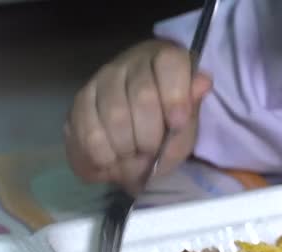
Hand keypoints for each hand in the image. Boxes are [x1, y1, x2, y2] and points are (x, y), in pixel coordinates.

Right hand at [64, 40, 211, 193]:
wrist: (135, 139)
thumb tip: (202, 82)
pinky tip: (113, 160)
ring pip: (115, 117)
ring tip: (133, 157)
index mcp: (165, 60)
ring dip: (128, 149)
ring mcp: (101, 80)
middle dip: (152, 135)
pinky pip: (89, 134)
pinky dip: (104, 157)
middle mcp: (130, 63)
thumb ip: (193, 110)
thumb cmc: (168, 126)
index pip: (170, 64)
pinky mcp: (79, 102)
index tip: (177, 124)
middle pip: (143, 96)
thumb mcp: (188, 123)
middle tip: (153, 152)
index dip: (175, 97)